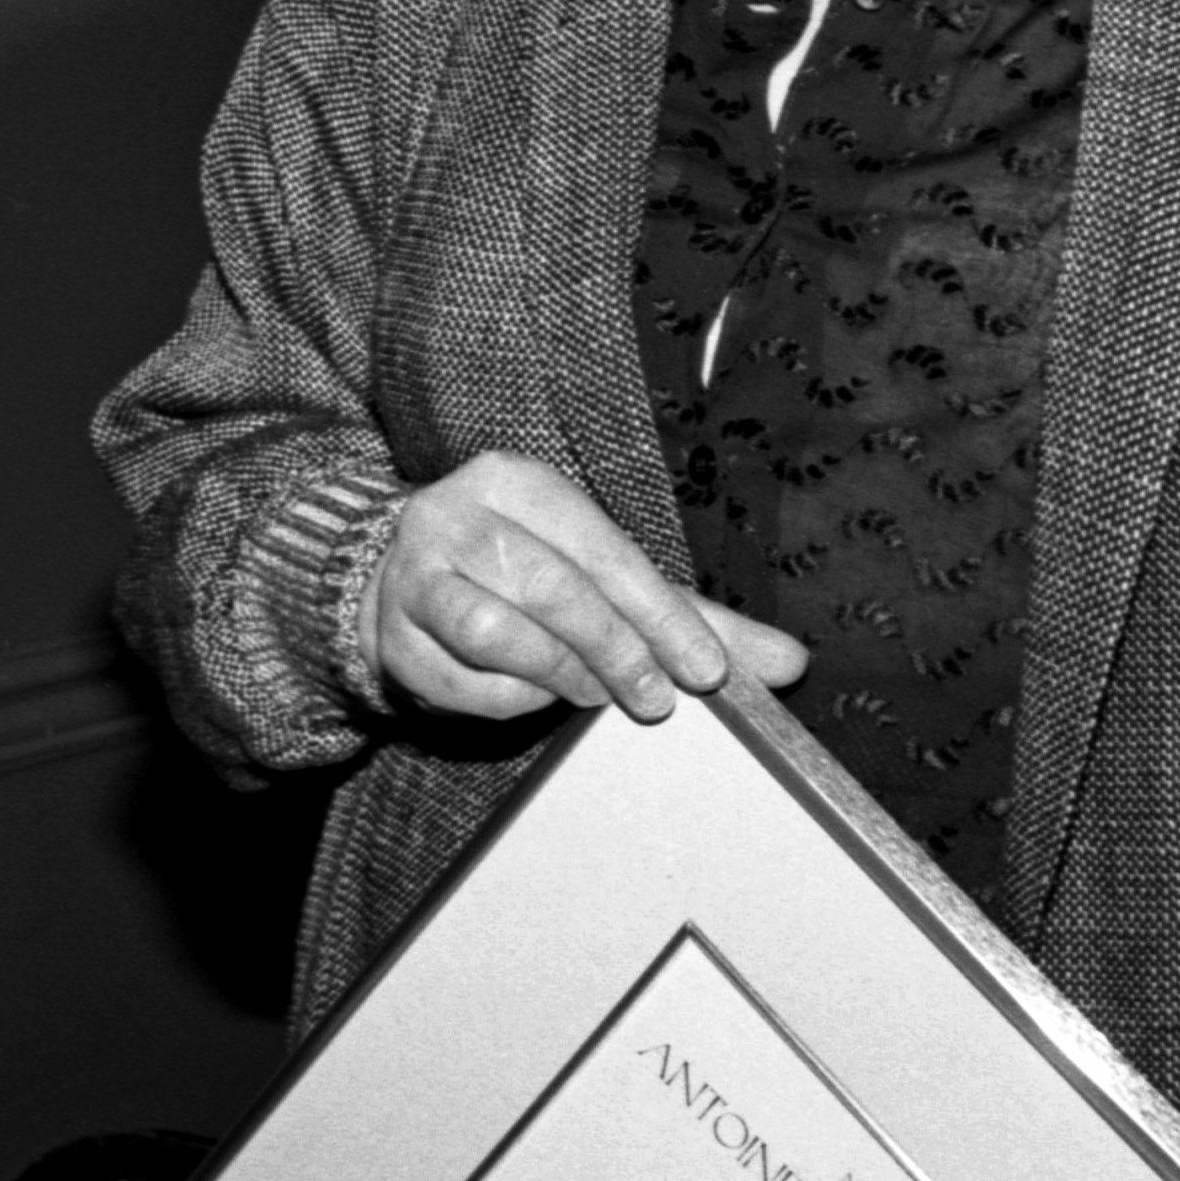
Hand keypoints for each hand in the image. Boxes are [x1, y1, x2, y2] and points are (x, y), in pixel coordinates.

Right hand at [359, 451, 808, 724]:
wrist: (391, 579)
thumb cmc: (523, 569)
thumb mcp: (602, 570)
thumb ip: (691, 614)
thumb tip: (791, 662)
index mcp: (516, 480)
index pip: (604, 548)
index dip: (660, 612)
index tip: (708, 668)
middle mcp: (457, 515)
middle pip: (550, 587)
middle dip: (615, 649)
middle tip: (657, 698)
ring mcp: (413, 576)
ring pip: (491, 630)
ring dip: (557, 673)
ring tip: (595, 695)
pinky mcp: (388, 637)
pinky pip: (456, 681)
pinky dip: (506, 700)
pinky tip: (535, 699)